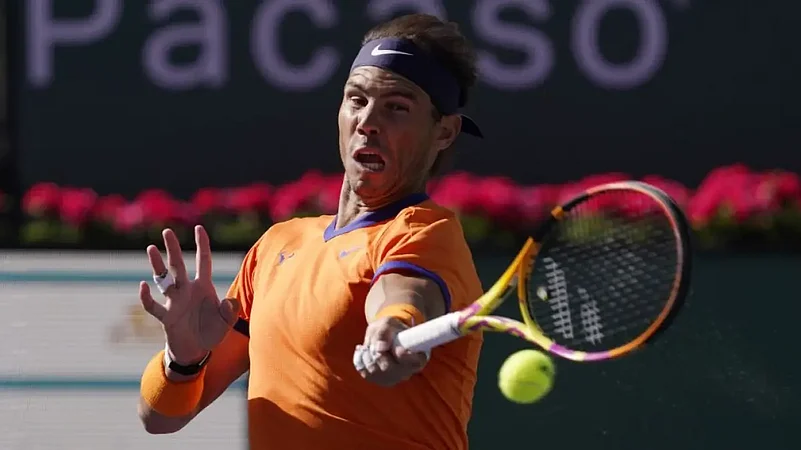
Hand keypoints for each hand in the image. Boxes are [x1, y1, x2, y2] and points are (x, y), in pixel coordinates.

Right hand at [139, 225, 239, 364]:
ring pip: (164, 280)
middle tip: (167, 231)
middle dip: (173, 248)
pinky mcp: (166, 317)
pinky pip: (154, 305)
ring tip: (151, 248)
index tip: (199, 228)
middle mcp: (187, 290)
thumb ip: (230, 312)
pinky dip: (147, 297)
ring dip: (157, 266)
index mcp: (204, 287)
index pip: (203, 261)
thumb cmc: (212, 332)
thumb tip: (230, 302)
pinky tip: (143, 286)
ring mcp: (175, 302)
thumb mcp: (225, 322)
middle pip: (179, 265)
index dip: (202, 245)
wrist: (196, 351)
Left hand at [355, 317, 429, 386]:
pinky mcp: (380, 380)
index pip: (416, 362)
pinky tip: (364, 351)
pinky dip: (361, 361)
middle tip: (375, 344)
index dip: (405, 357)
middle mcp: (407, 371)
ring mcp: (394, 378)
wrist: (385, 335)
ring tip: (369, 345)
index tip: (398, 349)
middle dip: (378, 354)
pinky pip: (366, 374)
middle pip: (390, 369)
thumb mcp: (388, 323)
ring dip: (368, 356)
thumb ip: (384, 332)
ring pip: (375, 372)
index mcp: (418, 356)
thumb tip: (380, 347)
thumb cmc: (391, 328)